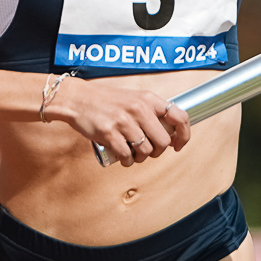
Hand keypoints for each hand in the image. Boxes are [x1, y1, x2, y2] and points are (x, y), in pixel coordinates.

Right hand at [53, 77, 191, 165]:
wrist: (77, 99)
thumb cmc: (105, 101)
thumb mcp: (133, 98)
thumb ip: (150, 111)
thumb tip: (170, 132)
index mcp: (148, 99)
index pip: (180, 116)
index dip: (184, 135)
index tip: (178, 144)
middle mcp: (139, 109)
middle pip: (163, 141)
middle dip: (158, 151)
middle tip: (149, 151)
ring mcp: (124, 121)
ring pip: (146, 151)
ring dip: (141, 158)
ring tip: (133, 153)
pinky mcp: (109, 133)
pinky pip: (127, 156)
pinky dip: (127, 161)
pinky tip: (123, 158)